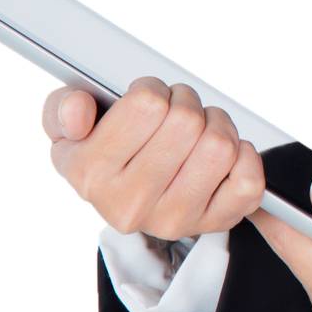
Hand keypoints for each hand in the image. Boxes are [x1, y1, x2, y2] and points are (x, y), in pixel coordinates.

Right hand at [43, 77, 265, 239]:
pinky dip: (245, 156)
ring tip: (200, 129)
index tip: (147, 101)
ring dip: (217, 124)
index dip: (154, 89)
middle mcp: (132, 204)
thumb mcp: (68, 132)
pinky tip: (224, 154)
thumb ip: (62, 110)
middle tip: (177, 111)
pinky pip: (249, 180)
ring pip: (221, 146)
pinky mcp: (216, 223)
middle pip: (187, 121)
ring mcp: (176, 219)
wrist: (130, 202)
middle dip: (187, 103)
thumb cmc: (105, 157)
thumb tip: (78, 109)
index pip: (147, 103)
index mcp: (92, 175)